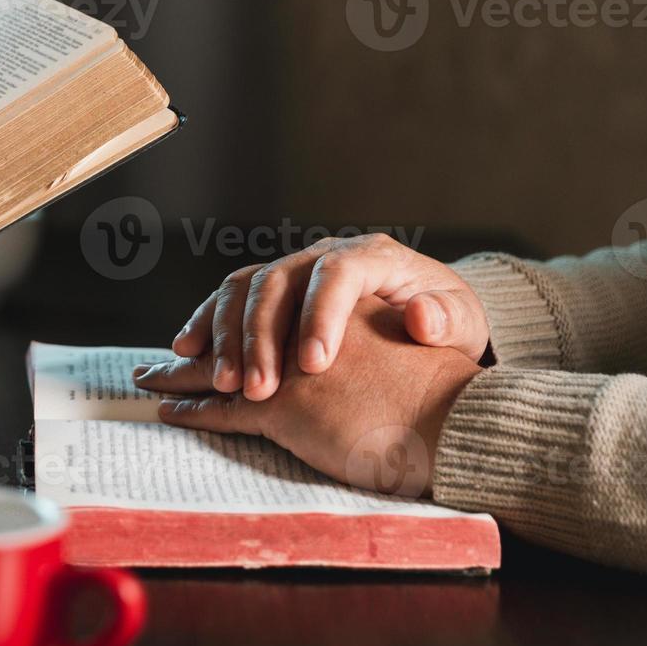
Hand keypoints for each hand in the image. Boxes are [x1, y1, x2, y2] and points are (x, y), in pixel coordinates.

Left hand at [135, 298, 480, 496]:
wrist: (459, 421)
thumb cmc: (436, 391)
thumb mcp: (393, 341)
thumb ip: (356, 334)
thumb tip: (327, 346)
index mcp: (334, 301)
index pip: (261, 293)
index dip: (226, 314)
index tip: (200, 334)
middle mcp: (305, 325)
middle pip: (232, 324)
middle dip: (198, 345)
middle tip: (162, 361)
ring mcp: (291, 366)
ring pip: (222, 366)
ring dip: (182, 376)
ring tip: (152, 383)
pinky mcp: (288, 404)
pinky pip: (225, 408)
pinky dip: (193, 410)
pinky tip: (169, 412)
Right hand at [174, 233, 489, 401]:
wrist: (425, 314)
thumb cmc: (442, 323)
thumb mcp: (458, 322)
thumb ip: (444, 319)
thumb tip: (422, 317)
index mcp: (371, 256)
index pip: (337, 275)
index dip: (320, 317)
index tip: (315, 366)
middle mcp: (322, 255)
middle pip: (278, 283)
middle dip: (262, 338)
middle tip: (258, 390)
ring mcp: (291, 270)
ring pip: (244, 289)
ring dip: (226, 336)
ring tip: (222, 382)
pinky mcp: (268, 291)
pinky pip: (227, 299)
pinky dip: (205, 325)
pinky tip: (188, 353)